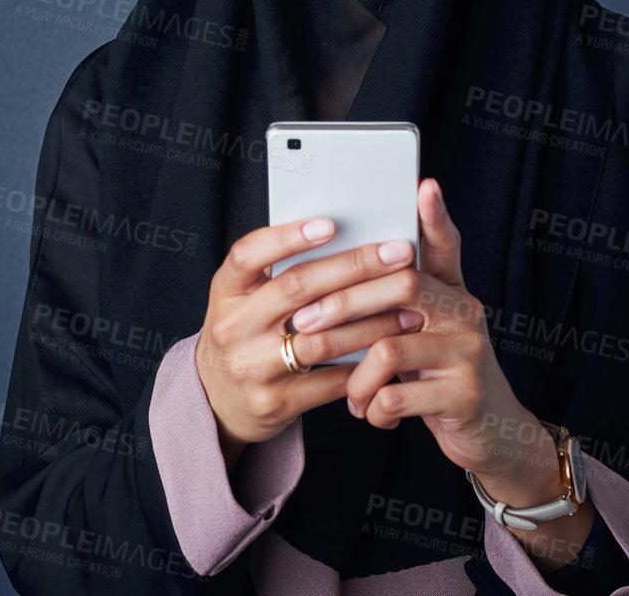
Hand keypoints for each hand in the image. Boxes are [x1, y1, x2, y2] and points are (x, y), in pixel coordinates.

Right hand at [195, 217, 423, 466]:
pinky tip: (392, 350)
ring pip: (321, 339)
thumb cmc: (245, 335)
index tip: (332, 224)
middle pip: (296, 288)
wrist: (218, 401)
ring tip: (410, 309)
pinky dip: (364, 366)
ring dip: (372, 322)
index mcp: (226, 292)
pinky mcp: (274, 403)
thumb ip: (277, 272)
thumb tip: (343, 234)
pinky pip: (329, 382)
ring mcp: (252, 368)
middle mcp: (233, 327)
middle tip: (400, 253)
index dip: (288, 237)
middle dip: (355, 267)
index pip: (249, 254)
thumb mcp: (244, 300)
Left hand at [297, 180, 558, 500]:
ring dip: (354, 376)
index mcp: (451, 292)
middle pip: (401, 285)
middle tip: (303, 327)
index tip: (424, 185)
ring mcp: (469, 353)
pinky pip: (397, 396)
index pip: (444, 245)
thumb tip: (323, 278)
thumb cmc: (435, 377)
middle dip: (342, 304)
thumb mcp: (418, 336)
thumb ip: (388, 306)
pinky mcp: (466, 396)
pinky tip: (370, 414)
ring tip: (347, 394)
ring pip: (389, 348)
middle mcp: (466, 313)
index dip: (435, 216)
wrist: (489, 436)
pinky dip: (373, 408)